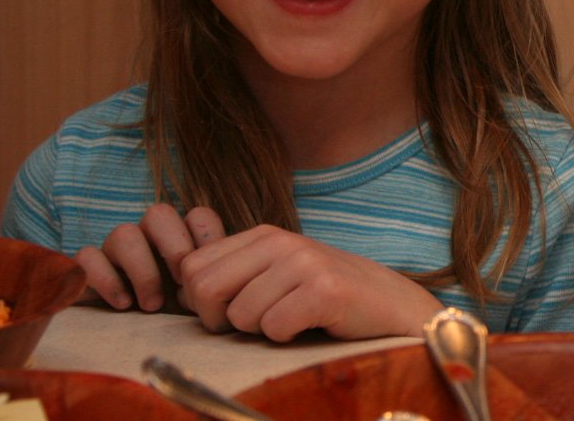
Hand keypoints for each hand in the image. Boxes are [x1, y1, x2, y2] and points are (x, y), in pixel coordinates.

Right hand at [73, 204, 224, 312]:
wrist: (132, 334)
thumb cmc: (175, 312)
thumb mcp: (201, 297)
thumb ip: (217, 280)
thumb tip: (238, 279)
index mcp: (181, 236)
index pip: (198, 215)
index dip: (208, 238)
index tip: (214, 270)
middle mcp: (148, 235)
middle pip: (158, 213)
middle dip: (174, 247)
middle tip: (183, 282)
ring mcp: (116, 248)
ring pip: (123, 233)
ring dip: (142, 270)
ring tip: (154, 304)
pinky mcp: (86, 268)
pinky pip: (87, 257)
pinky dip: (105, 279)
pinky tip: (123, 304)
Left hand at [178, 225, 443, 341]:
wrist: (392, 307)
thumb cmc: (326, 298)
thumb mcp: (276, 274)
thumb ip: (234, 273)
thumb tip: (181, 287)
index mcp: (262, 235)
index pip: (191, 268)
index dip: (202, 302)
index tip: (232, 311)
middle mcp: (281, 241)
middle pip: (204, 288)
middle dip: (221, 319)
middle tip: (257, 324)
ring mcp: (304, 262)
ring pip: (240, 314)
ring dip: (261, 331)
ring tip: (293, 321)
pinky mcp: (325, 290)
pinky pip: (274, 328)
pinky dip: (287, 338)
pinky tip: (311, 326)